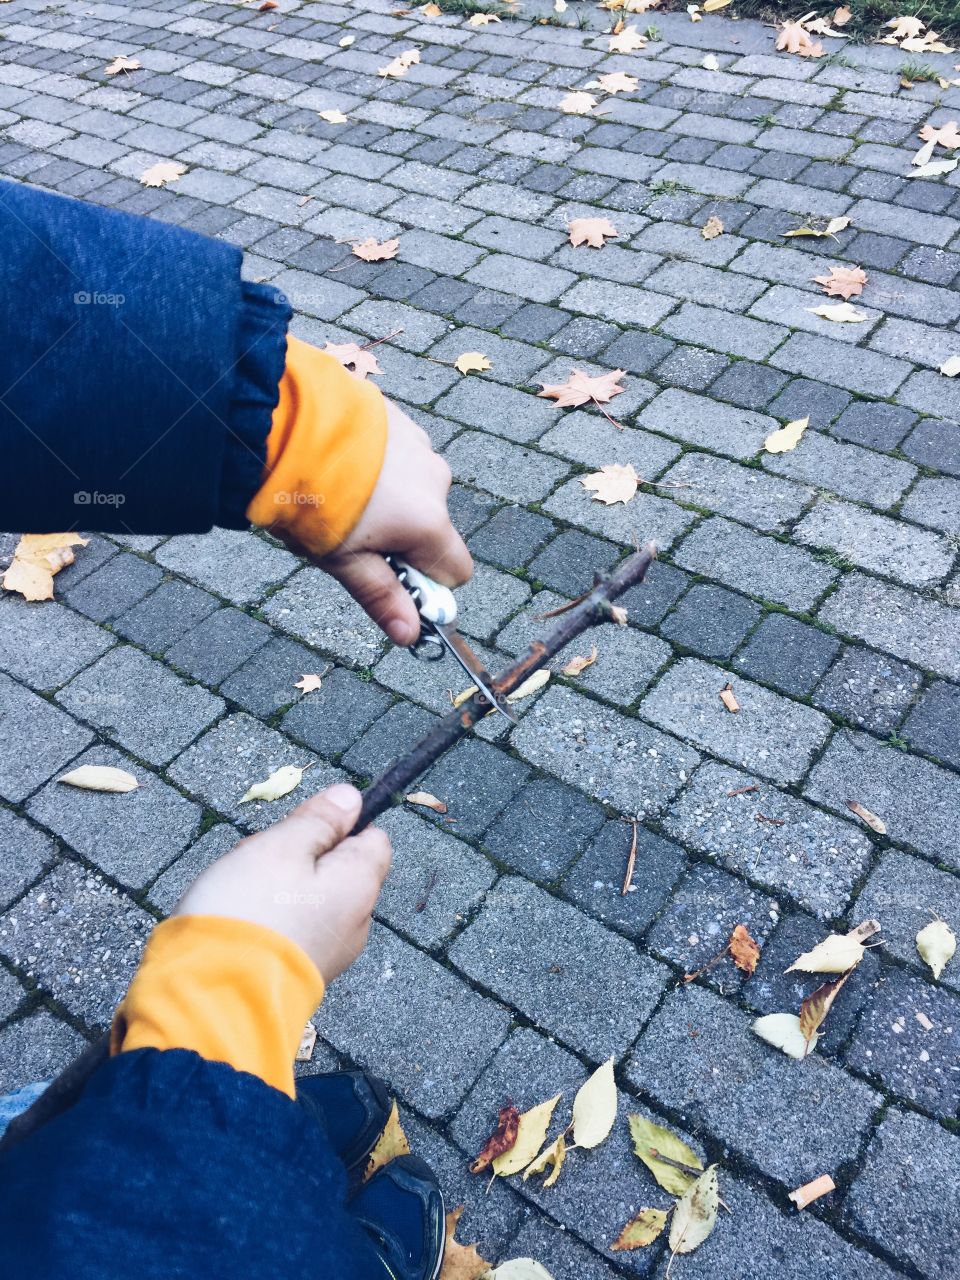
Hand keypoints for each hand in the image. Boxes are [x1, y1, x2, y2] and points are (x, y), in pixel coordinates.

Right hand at [173, 784, 390, 982]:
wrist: (216, 999)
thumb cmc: (250, 912)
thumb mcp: (282, 846)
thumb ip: (320, 820)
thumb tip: (353, 798)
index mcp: (360, 884)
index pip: (372, 838)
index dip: (338, 824)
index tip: (299, 827)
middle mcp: (356, 921)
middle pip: (337, 868)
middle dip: (298, 855)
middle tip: (258, 860)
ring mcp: (330, 952)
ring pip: (309, 898)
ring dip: (277, 886)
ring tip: (239, 892)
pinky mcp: (301, 974)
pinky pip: (293, 929)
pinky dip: (269, 917)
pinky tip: (237, 920)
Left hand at [318, 399, 471, 646]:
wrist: (285, 426)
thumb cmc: (313, 500)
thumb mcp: (344, 560)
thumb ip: (383, 597)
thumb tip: (411, 635)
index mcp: (428, 523)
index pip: (456, 572)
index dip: (426, 583)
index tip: (390, 577)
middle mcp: (436, 482)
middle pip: (433, 529)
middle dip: (402, 538)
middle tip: (351, 535)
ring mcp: (420, 447)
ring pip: (416, 491)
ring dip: (391, 500)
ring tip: (341, 494)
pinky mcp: (400, 421)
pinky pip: (401, 457)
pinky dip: (381, 467)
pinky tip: (343, 465)